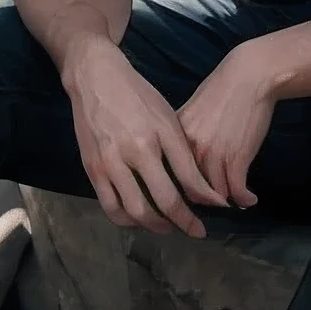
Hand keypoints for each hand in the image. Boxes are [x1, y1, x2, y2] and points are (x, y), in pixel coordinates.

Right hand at [63, 37, 224, 238]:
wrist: (95, 79)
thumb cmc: (137, 96)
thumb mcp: (167, 118)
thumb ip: (183, 154)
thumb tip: (200, 188)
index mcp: (157, 136)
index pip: (188, 180)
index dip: (206, 201)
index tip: (218, 210)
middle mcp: (133, 152)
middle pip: (163, 201)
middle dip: (183, 222)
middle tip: (194, 230)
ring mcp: (109, 162)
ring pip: (135, 211)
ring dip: (155, 226)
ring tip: (167, 227)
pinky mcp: (92, 169)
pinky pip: (110, 207)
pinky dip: (127, 220)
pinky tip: (139, 219)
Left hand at [178, 42, 275, 210]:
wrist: (250, 76)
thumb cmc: (223, 90)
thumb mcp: (193, 112)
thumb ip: (185, 136)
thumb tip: (181, 158)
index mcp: (175, 137)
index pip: (170, 174)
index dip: (179, 189)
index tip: (189, 197)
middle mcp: (190, 149)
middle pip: (190, 190)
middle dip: (202, 202)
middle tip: (212, 206)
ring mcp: (213, 155)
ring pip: (215, 194)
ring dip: (226, 201)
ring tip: (233, 202)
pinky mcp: (236, 158)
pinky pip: (237, 190)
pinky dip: (244, 199)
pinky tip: (250, 199)